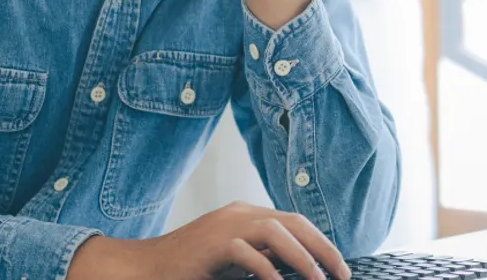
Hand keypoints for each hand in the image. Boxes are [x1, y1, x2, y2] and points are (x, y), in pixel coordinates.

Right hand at [145, 201, 352, 279]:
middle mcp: (238, 213)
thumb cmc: (189, 268)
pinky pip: (247, 251)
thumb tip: (296, 270)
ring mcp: (225, 225)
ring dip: (302, 256)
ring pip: (275, 229)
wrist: (146, 267)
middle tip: (341, 273)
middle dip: (322, 247)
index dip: (320, 242)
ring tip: (318, 279)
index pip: (294, 221)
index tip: (338, 266)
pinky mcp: (212, 243)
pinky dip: (267, 269)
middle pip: (292, 221)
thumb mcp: (235, 262)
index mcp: (245, 215)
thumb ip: (262, 259)